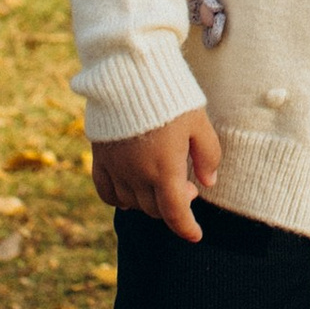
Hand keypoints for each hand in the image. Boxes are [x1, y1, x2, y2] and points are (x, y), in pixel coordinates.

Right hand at [90, 106, 220, 243]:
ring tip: (162, 182)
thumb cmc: (171, 96)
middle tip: (187, 187)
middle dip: (173, 206)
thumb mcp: (199, 122)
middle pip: (154, 209)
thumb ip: (208, 155)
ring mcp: (116, 168)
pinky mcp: (100, 158)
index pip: (175, 213)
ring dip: (149, 201)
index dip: (187, 229)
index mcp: (165, 169)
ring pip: (131, 203)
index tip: (196, 235)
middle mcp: (138, 175)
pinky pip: (106, 192)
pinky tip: (131, 191)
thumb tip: (209, 182)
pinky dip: (119, 199)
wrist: (129, 74)